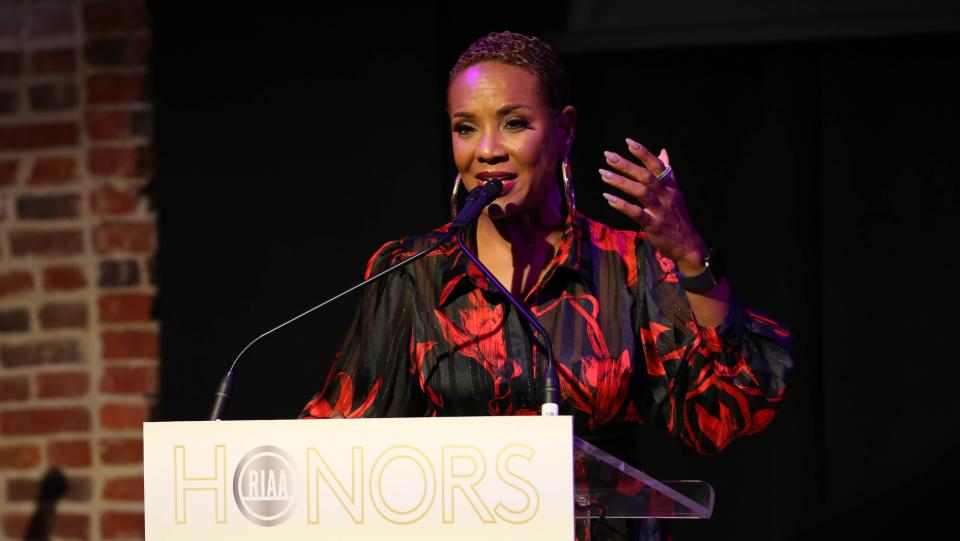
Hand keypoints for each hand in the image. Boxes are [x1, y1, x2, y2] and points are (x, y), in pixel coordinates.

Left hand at [599, 138, 707, 273]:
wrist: (688, 245)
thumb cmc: (677, 218)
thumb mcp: (675, 193)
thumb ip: (668, 172)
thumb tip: (663, 152)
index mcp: (670, 186)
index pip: (657, 165)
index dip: (643, 153)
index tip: (628, 141)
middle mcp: (666, 195)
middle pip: (646, 176)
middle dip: (626, 164)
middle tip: (608, 155)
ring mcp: (660, 210)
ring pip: (641, 192)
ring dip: (621, 182)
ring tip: (603, 174)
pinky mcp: (654, 225)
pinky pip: (636, 213)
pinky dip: (622, 205)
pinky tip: (608, 198)